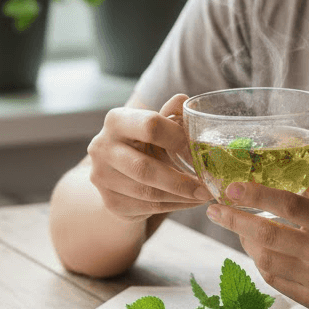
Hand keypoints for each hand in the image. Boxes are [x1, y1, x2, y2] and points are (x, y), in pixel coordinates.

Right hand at [86, 94, 211, 224]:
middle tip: (206, 188)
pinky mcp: (111, 202)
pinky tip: (189, 202)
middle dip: (180, 181)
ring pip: (148, 193)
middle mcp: (102, 147)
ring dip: (181, 197)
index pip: (150, 125)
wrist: (118, 172)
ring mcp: (102, 177)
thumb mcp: (156, 125)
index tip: (199, 152)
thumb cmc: (144, 142)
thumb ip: (172, 113)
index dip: (179, 139)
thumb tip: (185, 101)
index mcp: (117, 120)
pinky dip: (174, 206)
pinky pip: (148, 207)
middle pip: (145, 169)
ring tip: (203, 195)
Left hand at [205, 173, 308, 308]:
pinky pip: (273, 279)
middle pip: (269, 235)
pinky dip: (259, 261)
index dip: (258, 195)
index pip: (291, 205)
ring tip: (236, 226)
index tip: (232, 187)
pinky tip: (255, 249)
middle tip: (214, 208)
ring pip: (266, 259)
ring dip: (245, 241)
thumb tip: (288, 155)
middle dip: (235, 220)